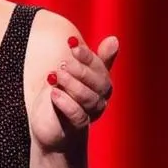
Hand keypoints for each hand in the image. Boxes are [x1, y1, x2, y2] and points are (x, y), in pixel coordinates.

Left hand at [30, 35, 118, 153]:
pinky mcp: (77, 127)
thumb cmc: (64, 98)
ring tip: (56, 75)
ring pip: (88, 98)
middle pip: (97, 82)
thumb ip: (91, 60)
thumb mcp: (75, 76)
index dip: (87, 55)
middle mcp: (100, 98)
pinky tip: (53, 93)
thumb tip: (114, 39)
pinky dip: (66, 103)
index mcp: (101, 83)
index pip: (99, 67)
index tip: (72, 44)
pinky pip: (78, 115)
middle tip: (62, 62)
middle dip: (80, 70)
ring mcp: (90, 113)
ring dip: (72, 84)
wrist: (52, 128)